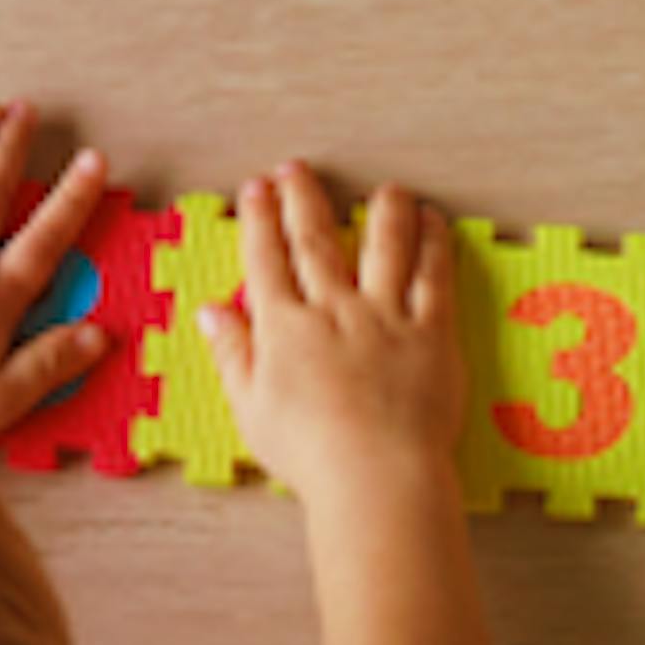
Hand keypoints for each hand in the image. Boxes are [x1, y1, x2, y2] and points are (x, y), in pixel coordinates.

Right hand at [201, 163, 464, 509]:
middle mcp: (334, 311)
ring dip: (383, 211)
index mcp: (285, 329)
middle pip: (316, 241)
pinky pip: (434, 277)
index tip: (256, 189)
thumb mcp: (252, 409)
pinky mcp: (432, 333)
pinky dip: (433, 244)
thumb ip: (233, 353)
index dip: (259, 220)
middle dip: (303, 199)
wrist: (375, 476)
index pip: (267, 260)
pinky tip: (433, 222)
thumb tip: (210, 311)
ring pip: (384, 247)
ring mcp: (386, 317)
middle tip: (296, 168)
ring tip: (384, 188)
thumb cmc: (310, 454)